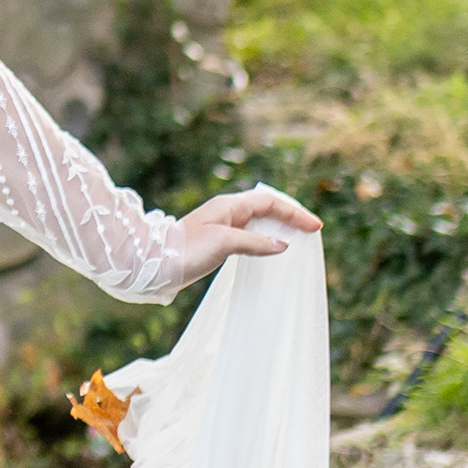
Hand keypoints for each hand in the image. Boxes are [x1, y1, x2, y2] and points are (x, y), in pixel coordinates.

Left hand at [161, 187, 322, 284]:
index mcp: (230, 205)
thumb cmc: (186, 251)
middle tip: (310, 230)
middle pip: (266, 208)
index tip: (315, 227)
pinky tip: (270, 250)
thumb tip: (283, 244)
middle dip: (290, 216)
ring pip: (258, 221)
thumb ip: (255, 242)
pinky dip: (265, 239)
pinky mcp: (216, 241)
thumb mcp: (224, 244)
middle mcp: (227, 212)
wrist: (153, 264)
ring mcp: (221, 226)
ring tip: (297, 239)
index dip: (294, 213)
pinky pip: (249, 235)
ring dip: (278, 228)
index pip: (271, 203)